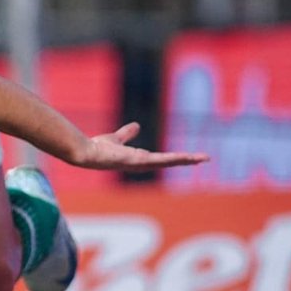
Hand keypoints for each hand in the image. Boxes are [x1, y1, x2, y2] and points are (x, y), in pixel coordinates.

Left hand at [75, 122, 208, 170]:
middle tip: (204, 159)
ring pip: (168, 161)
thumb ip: (127, 134)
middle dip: (186, 160)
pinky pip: (160, 159)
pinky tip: (186, 158)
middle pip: (169, 162)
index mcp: (138, 159)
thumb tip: (137, 126)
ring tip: (202, 158)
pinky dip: (174, 159)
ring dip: (186, 160)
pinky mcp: (138, 161)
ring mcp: (141, 164)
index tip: (190, 157)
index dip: (176, 158)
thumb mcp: (117, 139)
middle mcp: (142, 164)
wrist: (86, 153)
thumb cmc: (97, 148)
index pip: (162, 159)